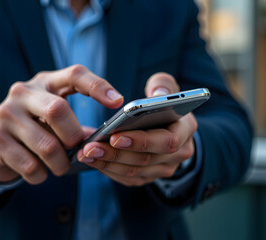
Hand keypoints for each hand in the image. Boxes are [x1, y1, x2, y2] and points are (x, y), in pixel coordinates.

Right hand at [0, 65, 123, 183]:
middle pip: (58, 110)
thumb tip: (105, 139)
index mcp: (45, 82)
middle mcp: (22, 93)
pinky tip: (41, 171)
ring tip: (61, 166)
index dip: (97, 86)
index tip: (117, 102)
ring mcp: (6, 114)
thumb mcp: (55, 118)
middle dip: (73, 137)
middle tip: (76, 148)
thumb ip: (78, 124)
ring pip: (47, 145)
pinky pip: (31, 166)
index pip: (74, 74)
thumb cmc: (37, 127)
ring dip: (61, 163)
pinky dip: (43, 175)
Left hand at [78, 73, 197, 186]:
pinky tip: (90, 160)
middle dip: (115, 154)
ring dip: (107, 163)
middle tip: (90, 147)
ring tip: (85, 153)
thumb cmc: (165, 105)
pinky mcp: (148, 176)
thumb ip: (163, 85)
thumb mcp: (167, 89)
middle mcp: (178, 154)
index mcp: (185, 131)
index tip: (115, 135)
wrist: (170, 127)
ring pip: (133, 171)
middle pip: (145, 159)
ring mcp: (163, 168)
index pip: (167, 141)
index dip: (141, 141)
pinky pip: (127, 177)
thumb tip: (157, 95)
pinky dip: (107, 169)